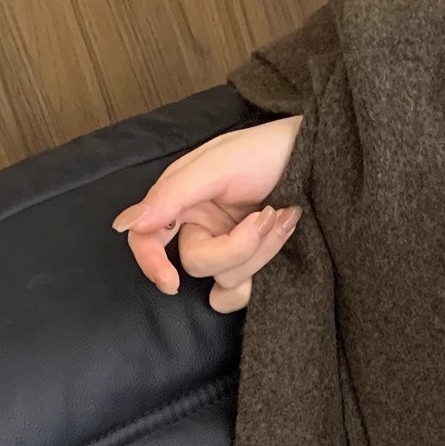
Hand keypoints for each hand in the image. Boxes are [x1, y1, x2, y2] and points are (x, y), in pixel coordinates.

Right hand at [111, 116, 303, 311]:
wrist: (317, 161)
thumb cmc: (264, 152)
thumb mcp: (215, 166)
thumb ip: (170, 195)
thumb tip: (127, 225)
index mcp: (181, 201)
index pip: (146, 238)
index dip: (151, 263)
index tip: (170, 281)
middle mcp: (200, 229)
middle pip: (197, 265)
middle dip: (237, 247)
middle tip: (265, 216)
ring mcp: (228, 251)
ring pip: (226, 281)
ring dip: (261, 252)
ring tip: (281, 217)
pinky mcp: (252, 268)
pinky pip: (243, 293)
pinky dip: (266, 268)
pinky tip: (282, 232)